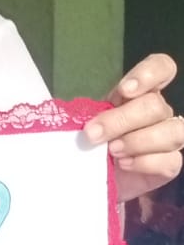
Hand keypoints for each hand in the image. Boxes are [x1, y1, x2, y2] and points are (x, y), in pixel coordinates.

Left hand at [83, 54, 182, 203]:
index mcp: (141, 93)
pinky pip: (170, 160)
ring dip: (136, 141)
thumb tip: (73, 114)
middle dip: (121, 120)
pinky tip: (124, 164)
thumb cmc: (91, 143)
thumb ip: (87, 112)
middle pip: (155, 106)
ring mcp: (169, 138)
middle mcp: (159, 112)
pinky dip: (145, 162)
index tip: (124, 91)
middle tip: (93, 135)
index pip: (162, 68)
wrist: (93, 176)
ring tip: (112, 151)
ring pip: (172, 132)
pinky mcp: (170, 165)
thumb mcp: (86, 121)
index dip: (149, 74)